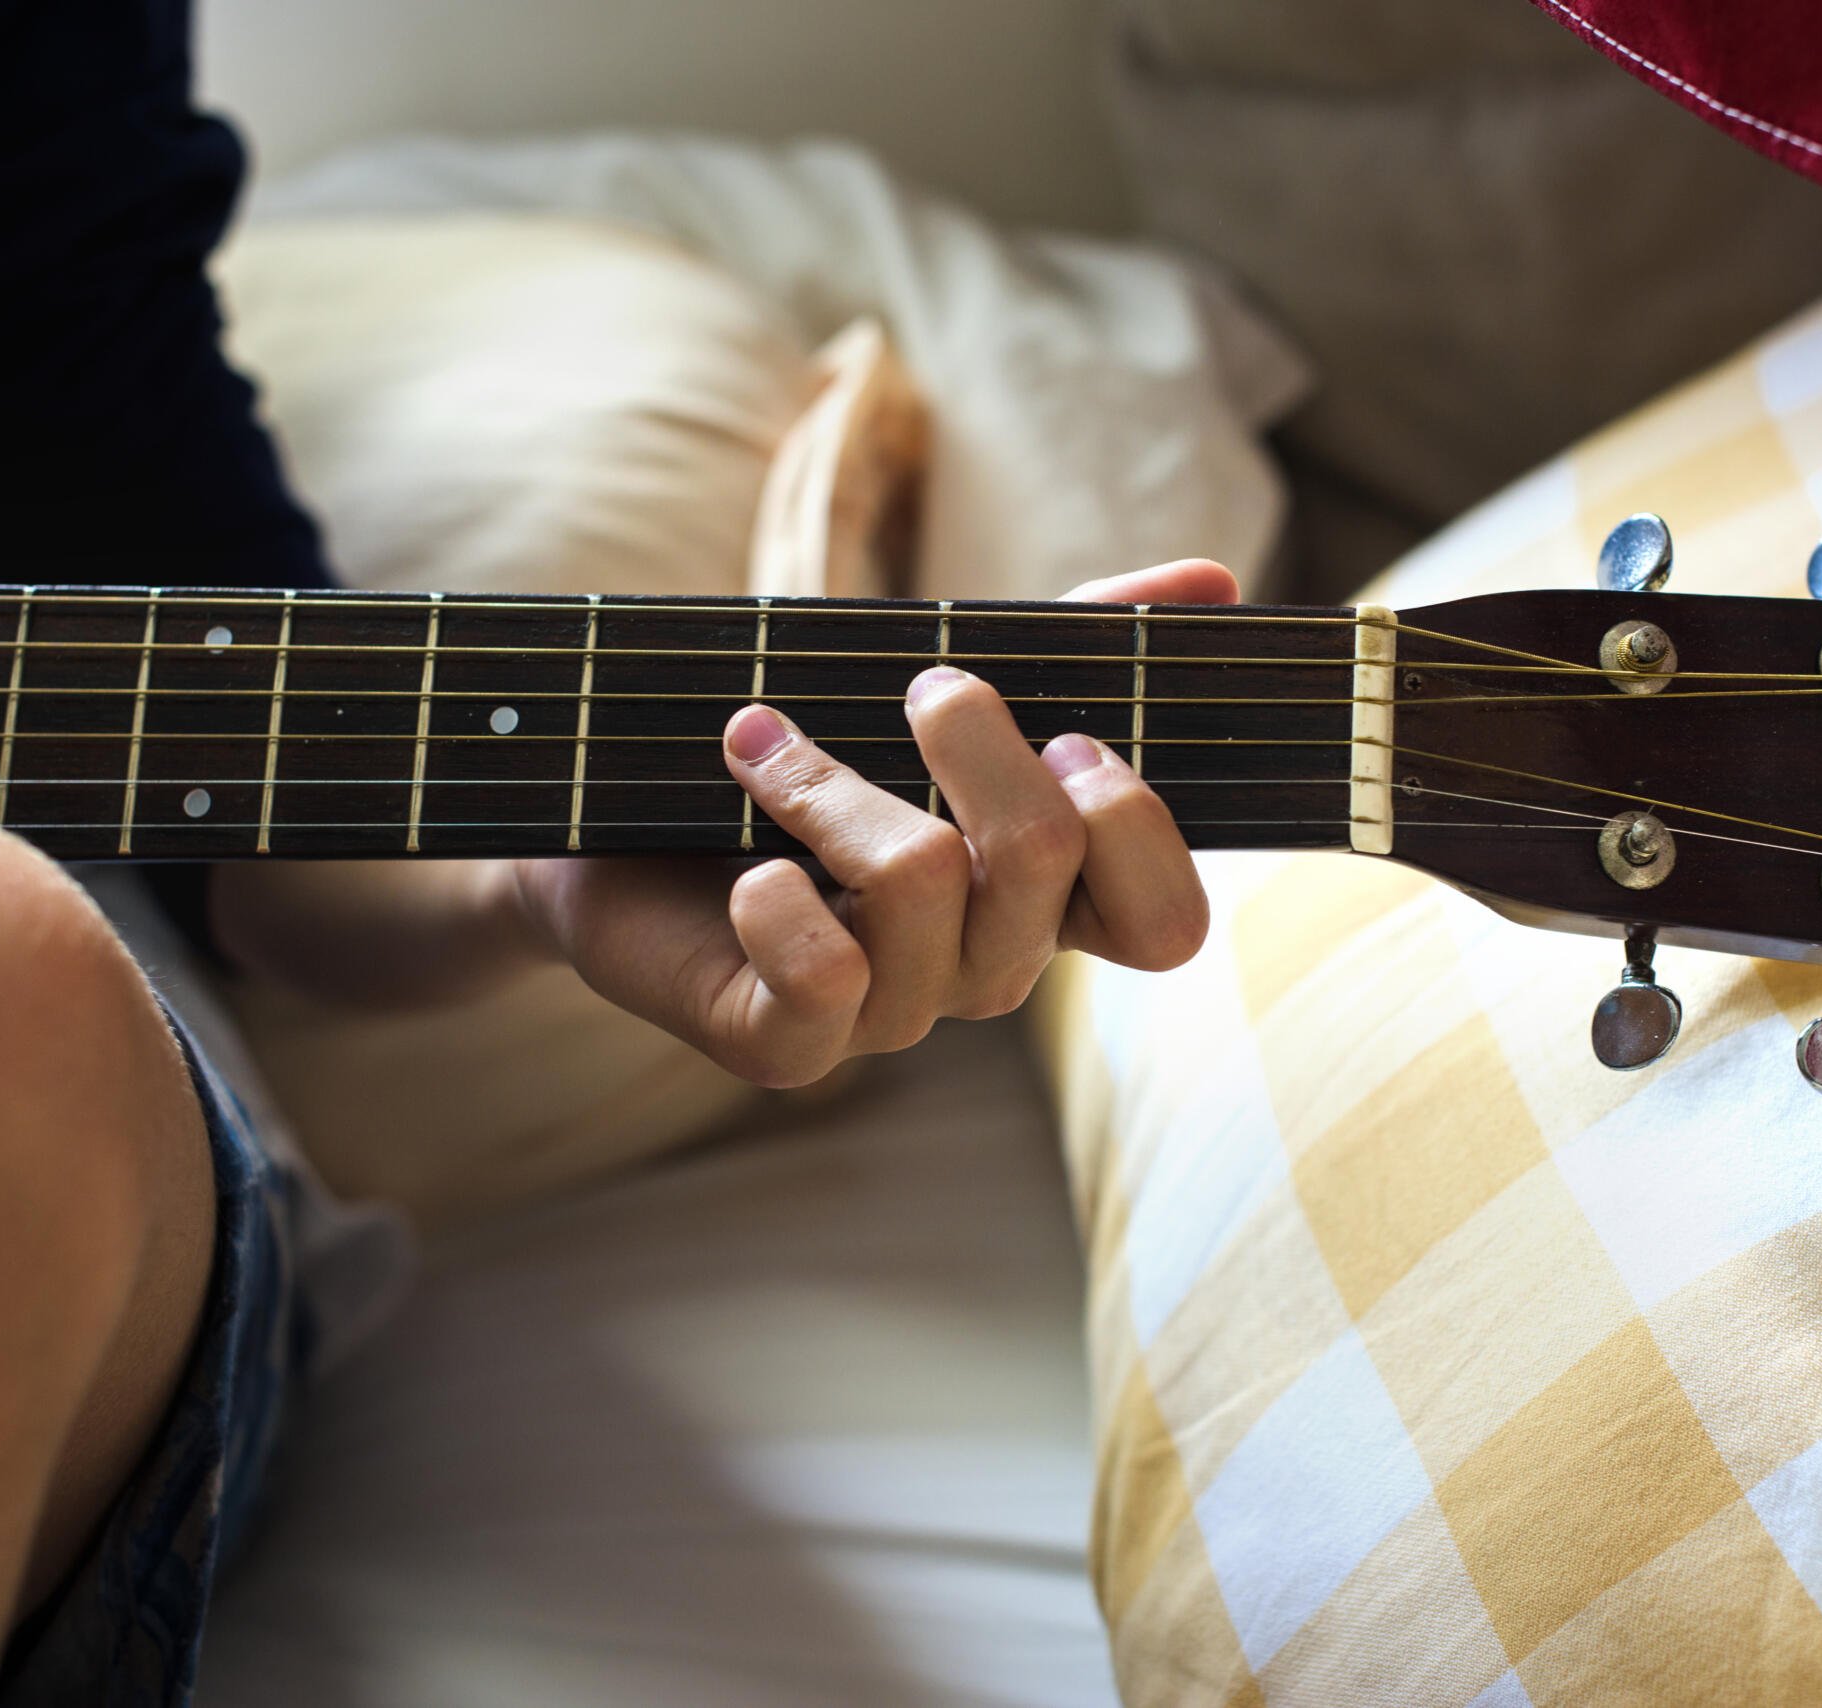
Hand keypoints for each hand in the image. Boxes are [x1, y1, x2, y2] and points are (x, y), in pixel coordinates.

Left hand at [510, 560, 1234, 1086]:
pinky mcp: (788, 1044)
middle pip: (1045, 858)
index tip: (1066, 738)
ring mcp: (891, 1018)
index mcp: (1042, 901)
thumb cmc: (799, 747)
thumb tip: (1216, 580)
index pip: (1166, 926)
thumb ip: (1082, 638)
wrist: (604, 824)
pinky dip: (774, 895)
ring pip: (923, 882)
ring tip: (763, 744)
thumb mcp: (942, 682)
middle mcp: (984, 970)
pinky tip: (741, 863)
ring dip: (831, 783)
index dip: (1138, 829)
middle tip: (920, 689)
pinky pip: (822, 976)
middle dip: (974, 740)